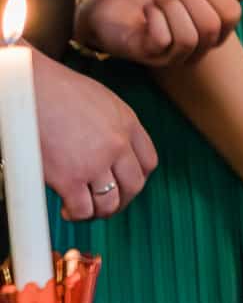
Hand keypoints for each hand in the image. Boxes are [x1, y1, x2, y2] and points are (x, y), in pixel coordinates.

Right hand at [34, 50, 156, 220]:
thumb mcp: (104, 102)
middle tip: (106, 203)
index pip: (149, 163)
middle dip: (122, 200)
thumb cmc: (60, 92)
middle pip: (134, 186)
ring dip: (99, 212)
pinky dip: (76, 215)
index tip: (124, 185)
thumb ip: (114, 126)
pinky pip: (82, 209)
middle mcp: (118, 145)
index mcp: (129, 124)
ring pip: (110, 203)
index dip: (137, 179)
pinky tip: (67, 210)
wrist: (34, 88)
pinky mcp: (69, 177)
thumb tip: (111, 148)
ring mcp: (95, 163)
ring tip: (85, 209)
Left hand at [76, 0, 242, 65]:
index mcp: (212, 34)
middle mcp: (196, 50)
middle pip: (211, 25)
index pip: (231, 14)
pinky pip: (164, 39)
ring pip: (190, 35)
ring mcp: (172, 57)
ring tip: (157, 4)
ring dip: (169, 7)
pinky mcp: (148, 57)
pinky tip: (146, 14)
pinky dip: (155, 16)